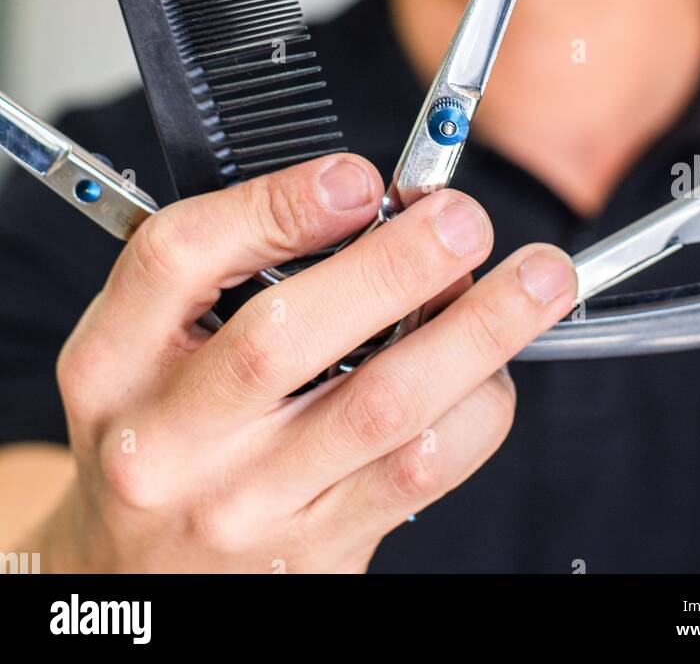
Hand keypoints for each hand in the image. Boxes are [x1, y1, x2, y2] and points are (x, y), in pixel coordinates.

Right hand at [45, 153, 576, 572]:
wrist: (133, 574)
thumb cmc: (159, 432)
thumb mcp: (149, 342)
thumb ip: (234, 268)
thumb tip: (377, 207)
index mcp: (112, 361)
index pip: (179, 258)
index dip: (277, 204)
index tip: (357, 179)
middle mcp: (166, 438)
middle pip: (285, 333)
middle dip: (396, 263)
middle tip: (464, 219)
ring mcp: (240, 506)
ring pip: (379, 408)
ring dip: (475, 331)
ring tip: (533, 281)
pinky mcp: (312, 554)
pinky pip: (417, 474)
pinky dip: (475, 408)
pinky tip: (493, 370)